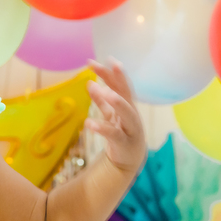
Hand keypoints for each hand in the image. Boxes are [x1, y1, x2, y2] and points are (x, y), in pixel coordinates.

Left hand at [86, 59, 146, 173]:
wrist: (128, 161)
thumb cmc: (120, 133)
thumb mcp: (110, 115)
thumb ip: (101, 100)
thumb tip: (90, 82)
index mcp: (127, 105)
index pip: (120, 85)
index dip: (111, 72)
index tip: (101, 60)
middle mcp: (131, 113)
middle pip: (126, 93)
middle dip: (118, 78)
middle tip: (110, 64)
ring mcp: (130, 128)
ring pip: (127, 113)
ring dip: (117, 102)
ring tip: (105, 92)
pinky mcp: (124, 143)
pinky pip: (114, 134)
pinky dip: (102, 128)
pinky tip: (89, 123)